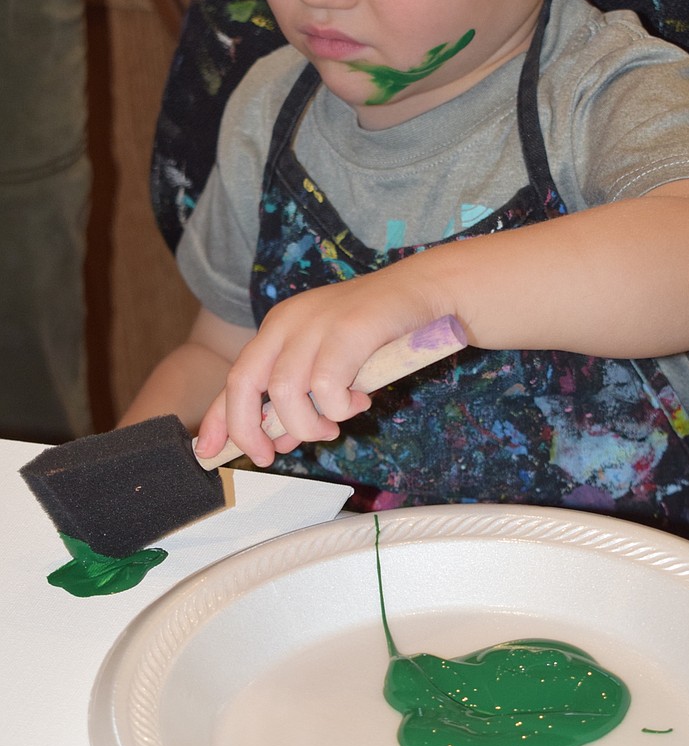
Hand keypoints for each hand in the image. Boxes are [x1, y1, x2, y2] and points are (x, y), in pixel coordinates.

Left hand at [194, 271, 444, 467]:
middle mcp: (287, 322)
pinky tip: (360, 400)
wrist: (424, 291)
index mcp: (278, 327)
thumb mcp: (327, 361)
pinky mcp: (346, 330)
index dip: (218, 419)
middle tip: (270, 454)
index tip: (207, 452)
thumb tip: (276, 439)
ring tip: (335, 424)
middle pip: (243, 383)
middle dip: (248, 429)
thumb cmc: (378, 332)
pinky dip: (339, 407)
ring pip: (285, 393)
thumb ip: (300, 396)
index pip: (235, 378)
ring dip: (307, 424)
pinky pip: (326, 388)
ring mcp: (315, 323)